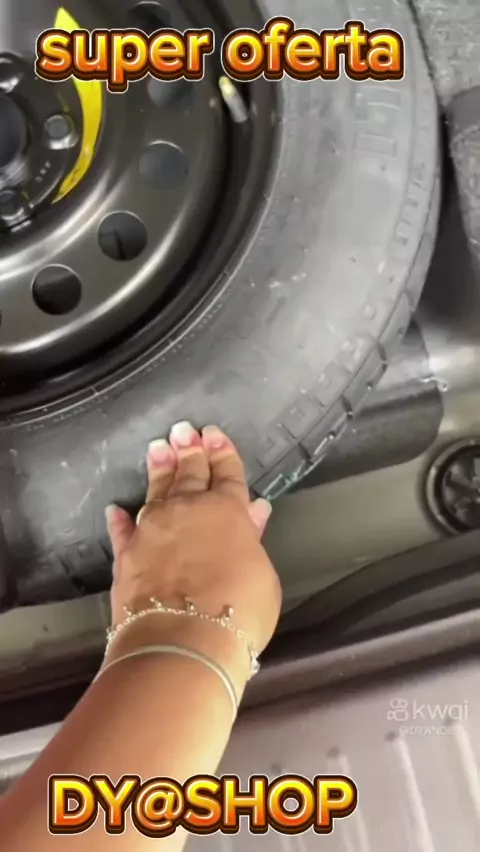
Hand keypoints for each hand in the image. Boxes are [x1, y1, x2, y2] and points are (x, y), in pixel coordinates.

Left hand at [105, 423, 281, 684]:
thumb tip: (254, 511)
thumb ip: (253, 538)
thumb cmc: (238, 609)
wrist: (183, 639)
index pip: (227, 474)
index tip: (213, 433)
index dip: (222, 452)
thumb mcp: (263, 574)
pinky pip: (123, 530)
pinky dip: (120, 519)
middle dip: (189, 450)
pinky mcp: (127, 553)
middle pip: (189, 473)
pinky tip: (116, 509)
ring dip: (158, 469)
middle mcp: (188, 510)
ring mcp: (153, 529)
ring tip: (158, 448)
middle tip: (183, 430)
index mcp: (227, 511)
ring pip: (156, 490)